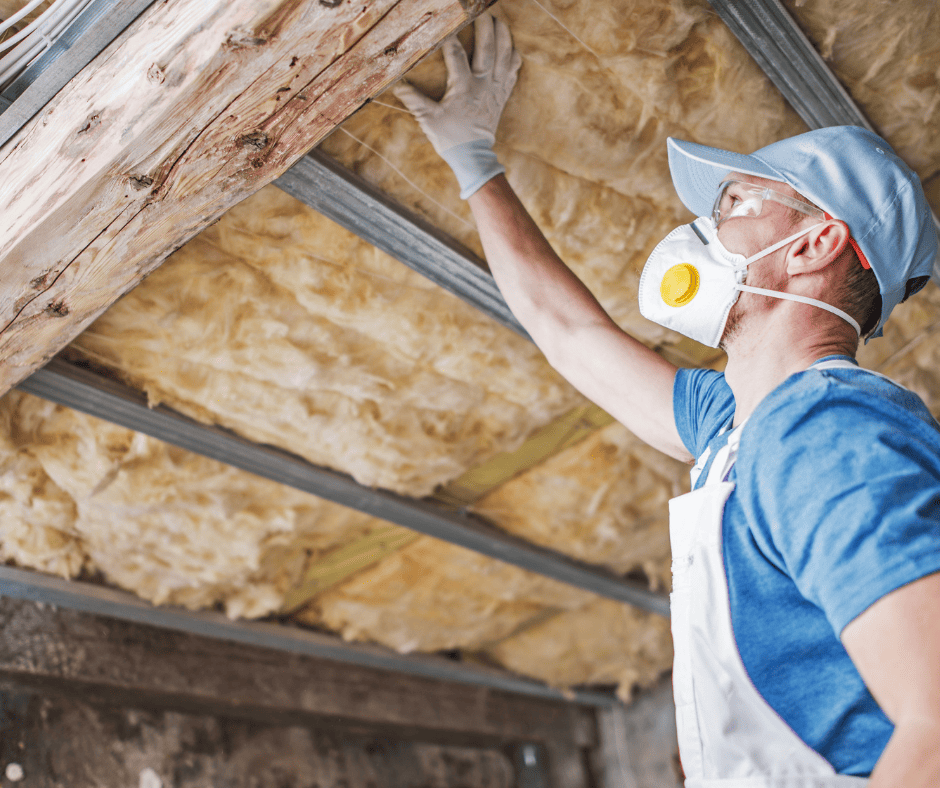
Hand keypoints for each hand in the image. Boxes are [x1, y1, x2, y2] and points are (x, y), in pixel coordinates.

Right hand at [392, 14, 521, 197]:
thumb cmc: (450, 138)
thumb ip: (414, 100)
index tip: (447, 24)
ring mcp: (496, 89)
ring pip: (505, 57)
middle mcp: (483, 85)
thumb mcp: (429, 120)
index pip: (457, 56)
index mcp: (464, 88)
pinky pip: (513, 72)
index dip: (451, 38)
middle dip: (485, 28)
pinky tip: (511, 46)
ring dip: (503, 37)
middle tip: (482, 11)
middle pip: (488, 49)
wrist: (473, 156)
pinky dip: (513, 58)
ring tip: (499, 21)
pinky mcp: (503, 96)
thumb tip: (397, 85)